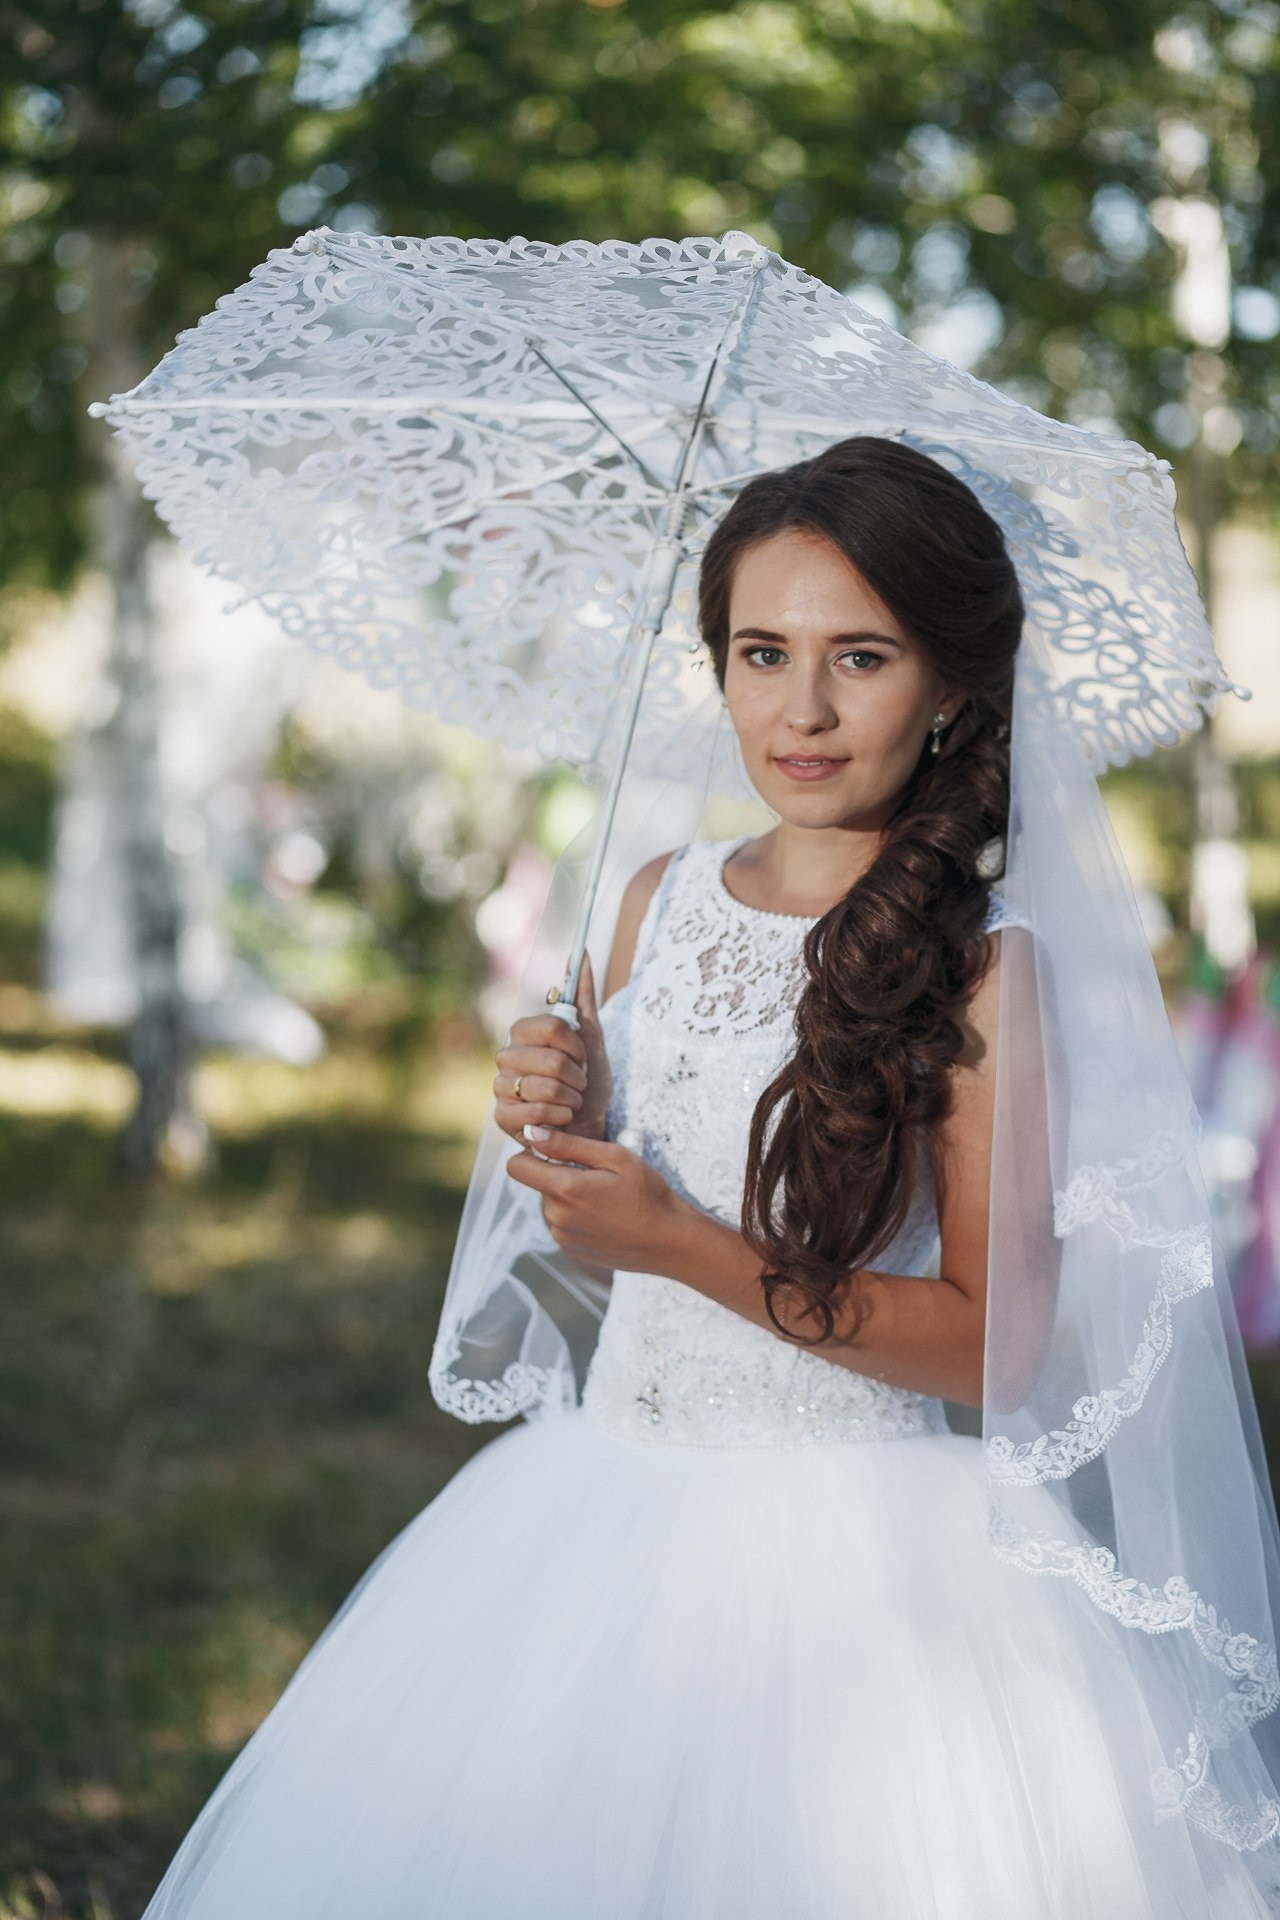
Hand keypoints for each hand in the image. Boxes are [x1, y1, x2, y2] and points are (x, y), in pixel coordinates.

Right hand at [494, 952, 612, 1142]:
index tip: (582, 1057)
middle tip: (578, 1084)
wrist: (587, 1125)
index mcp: (523, 1033)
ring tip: (570, 1102)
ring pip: (546, 1088)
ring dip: (571, 1099)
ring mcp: (501, 1087)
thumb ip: (583, 995)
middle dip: (577, 1077)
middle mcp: (506, 1056)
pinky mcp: (502, 1117)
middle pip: (552, 1060)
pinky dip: (559, 1118)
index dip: (575, 1046)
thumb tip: (581, 952)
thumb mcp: (592, 1036)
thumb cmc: (588, 1082)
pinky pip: (536, 1113)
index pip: (551, 1027)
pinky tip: (559, 1120)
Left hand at [505, 1127, 686, 1274]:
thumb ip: (568, 1145)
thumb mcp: (614, 1157)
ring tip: (606, 1198)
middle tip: (599, 1175)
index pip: (516, 1167)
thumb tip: (532, 1132)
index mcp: (564, 1189)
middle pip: (540, 1184)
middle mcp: (556, 1217)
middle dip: (560, 1174)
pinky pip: (564, 1225)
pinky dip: (578, 1217)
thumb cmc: (647, 1194)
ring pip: (553, 1205)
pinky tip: (607, 1217)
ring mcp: (563, 1237)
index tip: (558, 1151)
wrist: (669, 1241)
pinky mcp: (572, 1251)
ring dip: (571, 1197)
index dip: (532, 1153)